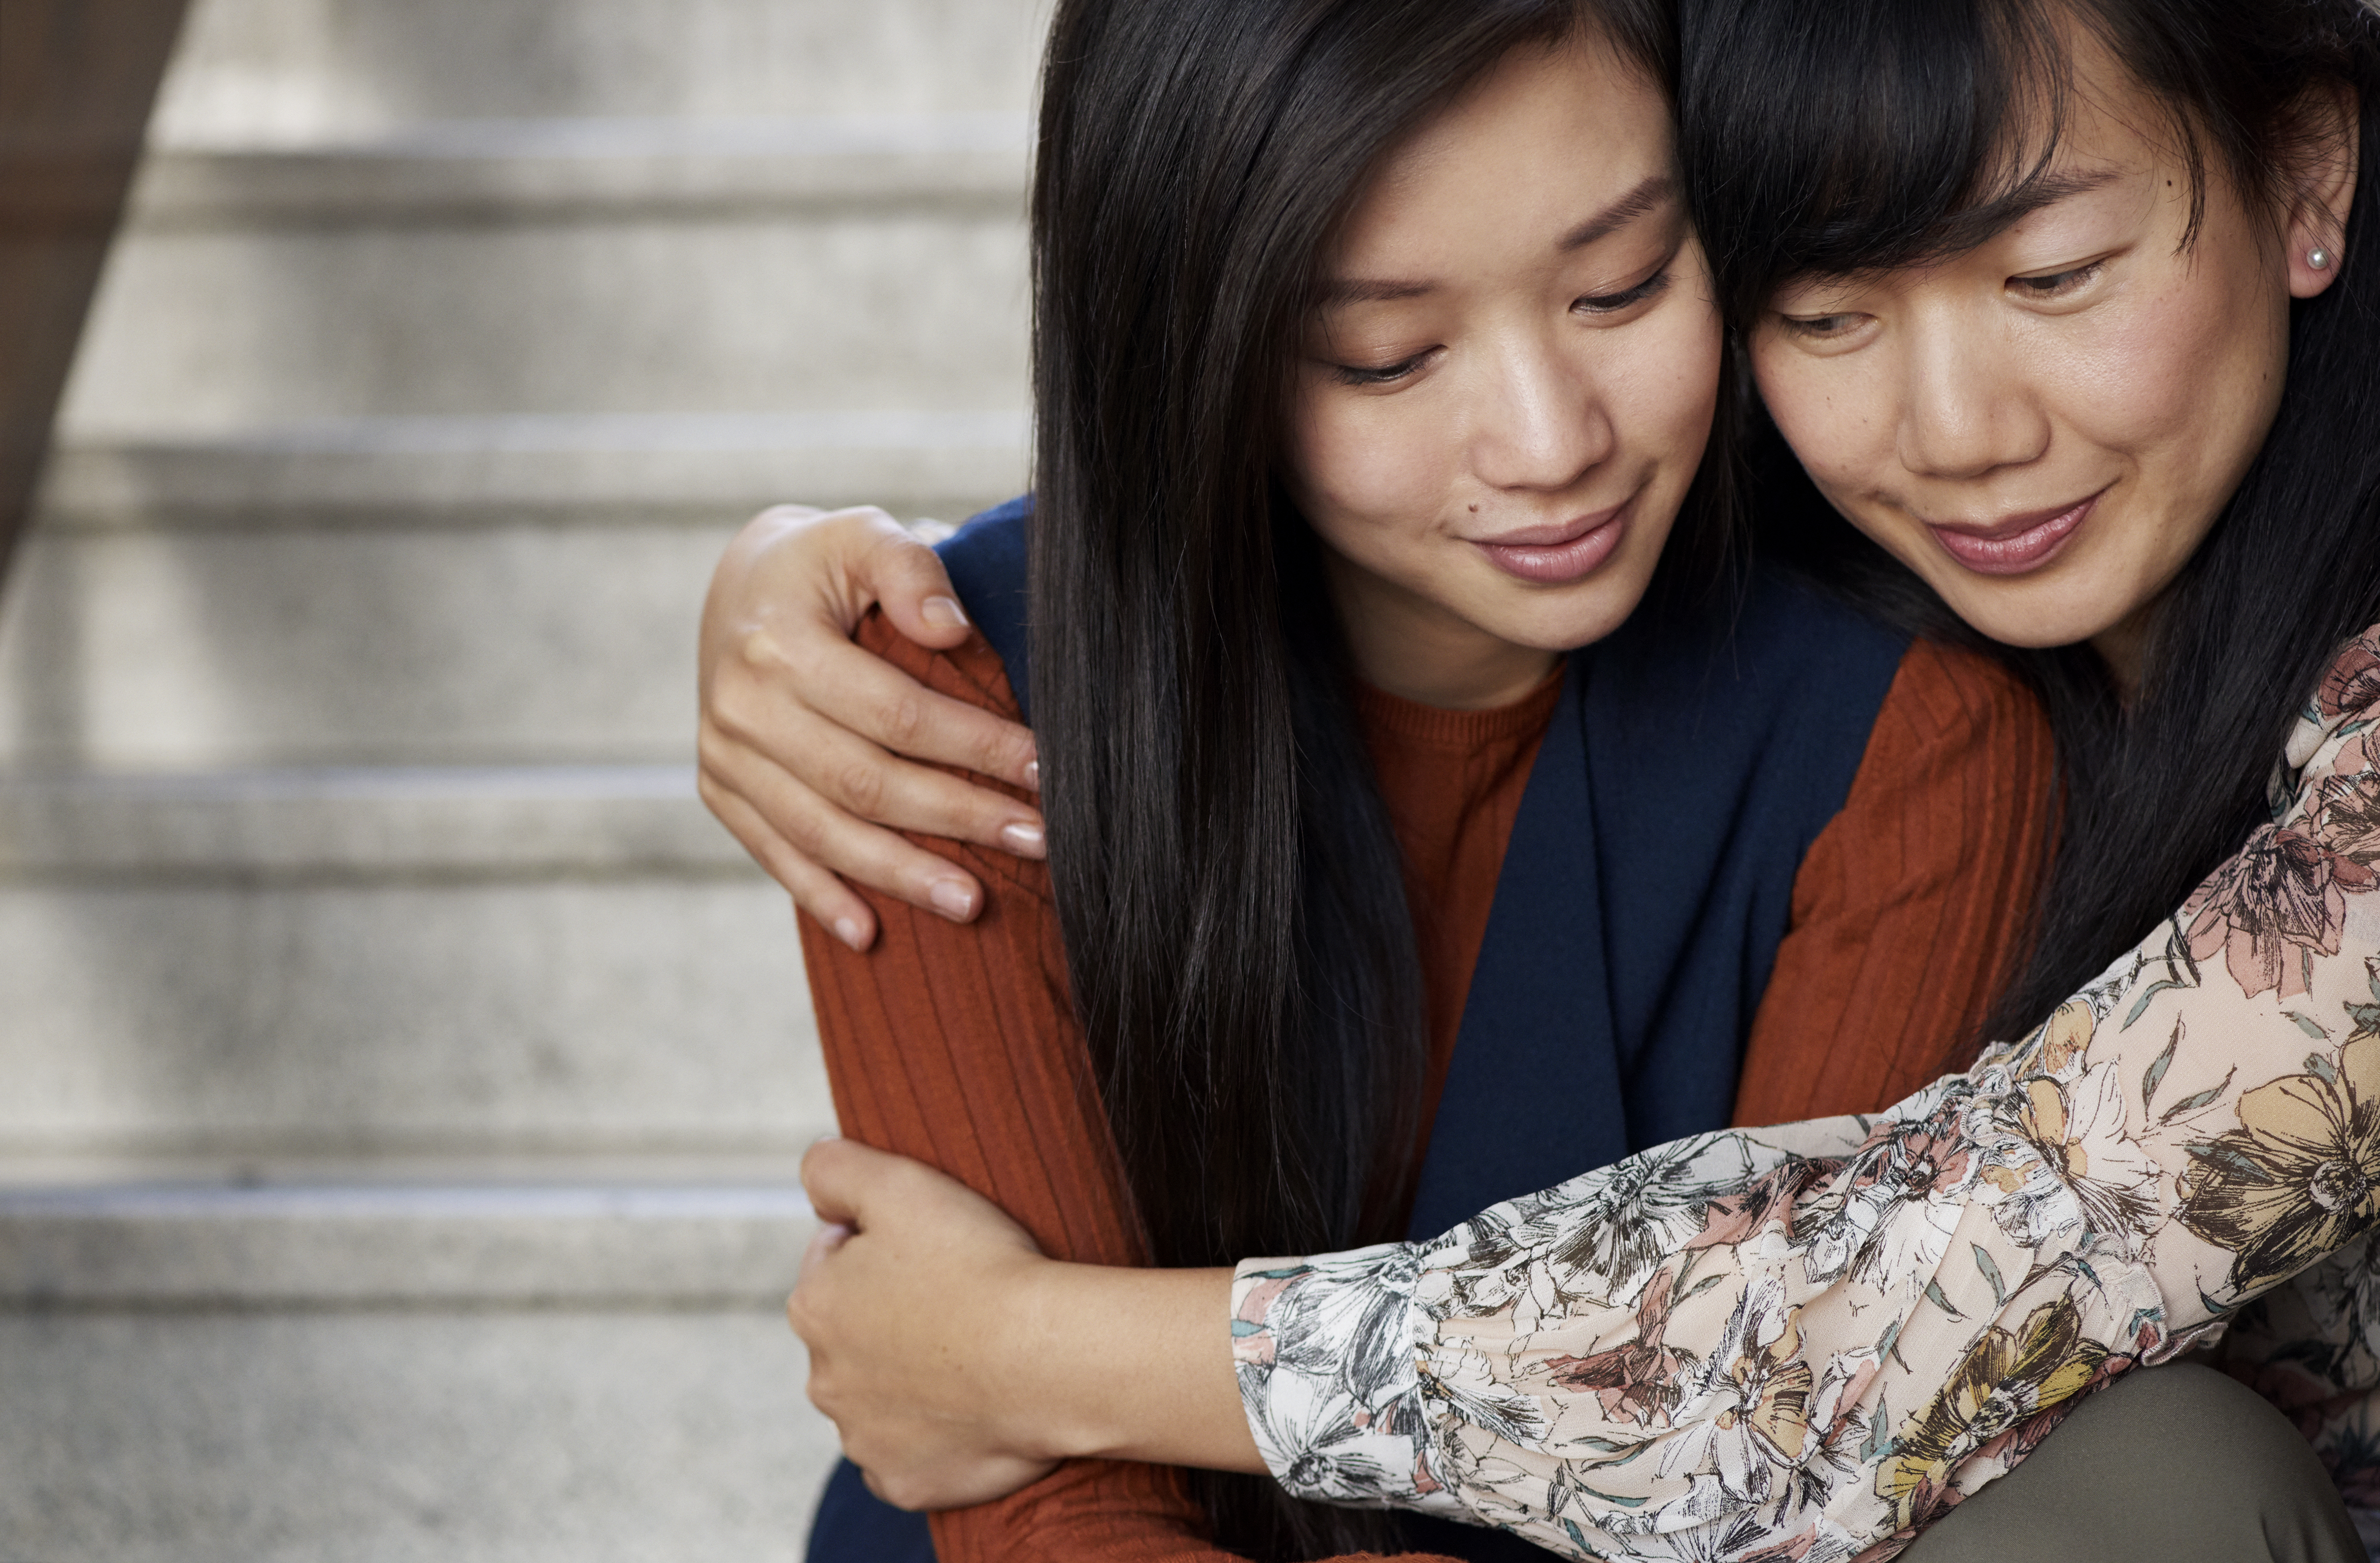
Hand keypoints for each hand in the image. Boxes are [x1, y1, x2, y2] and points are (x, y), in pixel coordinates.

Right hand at [696, 505, 1043, 950]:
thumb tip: (951, 629)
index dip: (974, 745)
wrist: (737, 587)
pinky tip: (870, 933)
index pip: (897, 712)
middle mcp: (741, 707)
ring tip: (974, 901)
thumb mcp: (863, 535)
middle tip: (1034, 841)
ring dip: (902, 874)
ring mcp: (724, 756)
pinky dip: (821, 897)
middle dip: (957, 817)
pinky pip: (774, 853)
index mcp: (779, 644)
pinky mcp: (719, 790)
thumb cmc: (822, 564)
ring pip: (823, 832)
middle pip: (865, 781)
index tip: (1043, 770)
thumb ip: (910, 569)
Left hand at [791, 1138, 1062, 1509]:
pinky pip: (909, 1454)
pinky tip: (972, 1406)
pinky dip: (933, 1435)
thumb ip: (834, 1167)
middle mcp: (825, 1379)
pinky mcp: (905, 1482)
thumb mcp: (900, 1183)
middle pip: (857, 1332)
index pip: (836, 1260)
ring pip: (881, 1396)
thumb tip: (814, 1179)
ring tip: (977, 1352)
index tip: (937, 1248)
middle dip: (896, 1315)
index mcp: (815, 1306)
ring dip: (914, 1377)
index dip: (887, 1244)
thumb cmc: (979, 1267)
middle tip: (962, 1297)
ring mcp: (864, 1438)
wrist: (1046, 1360)